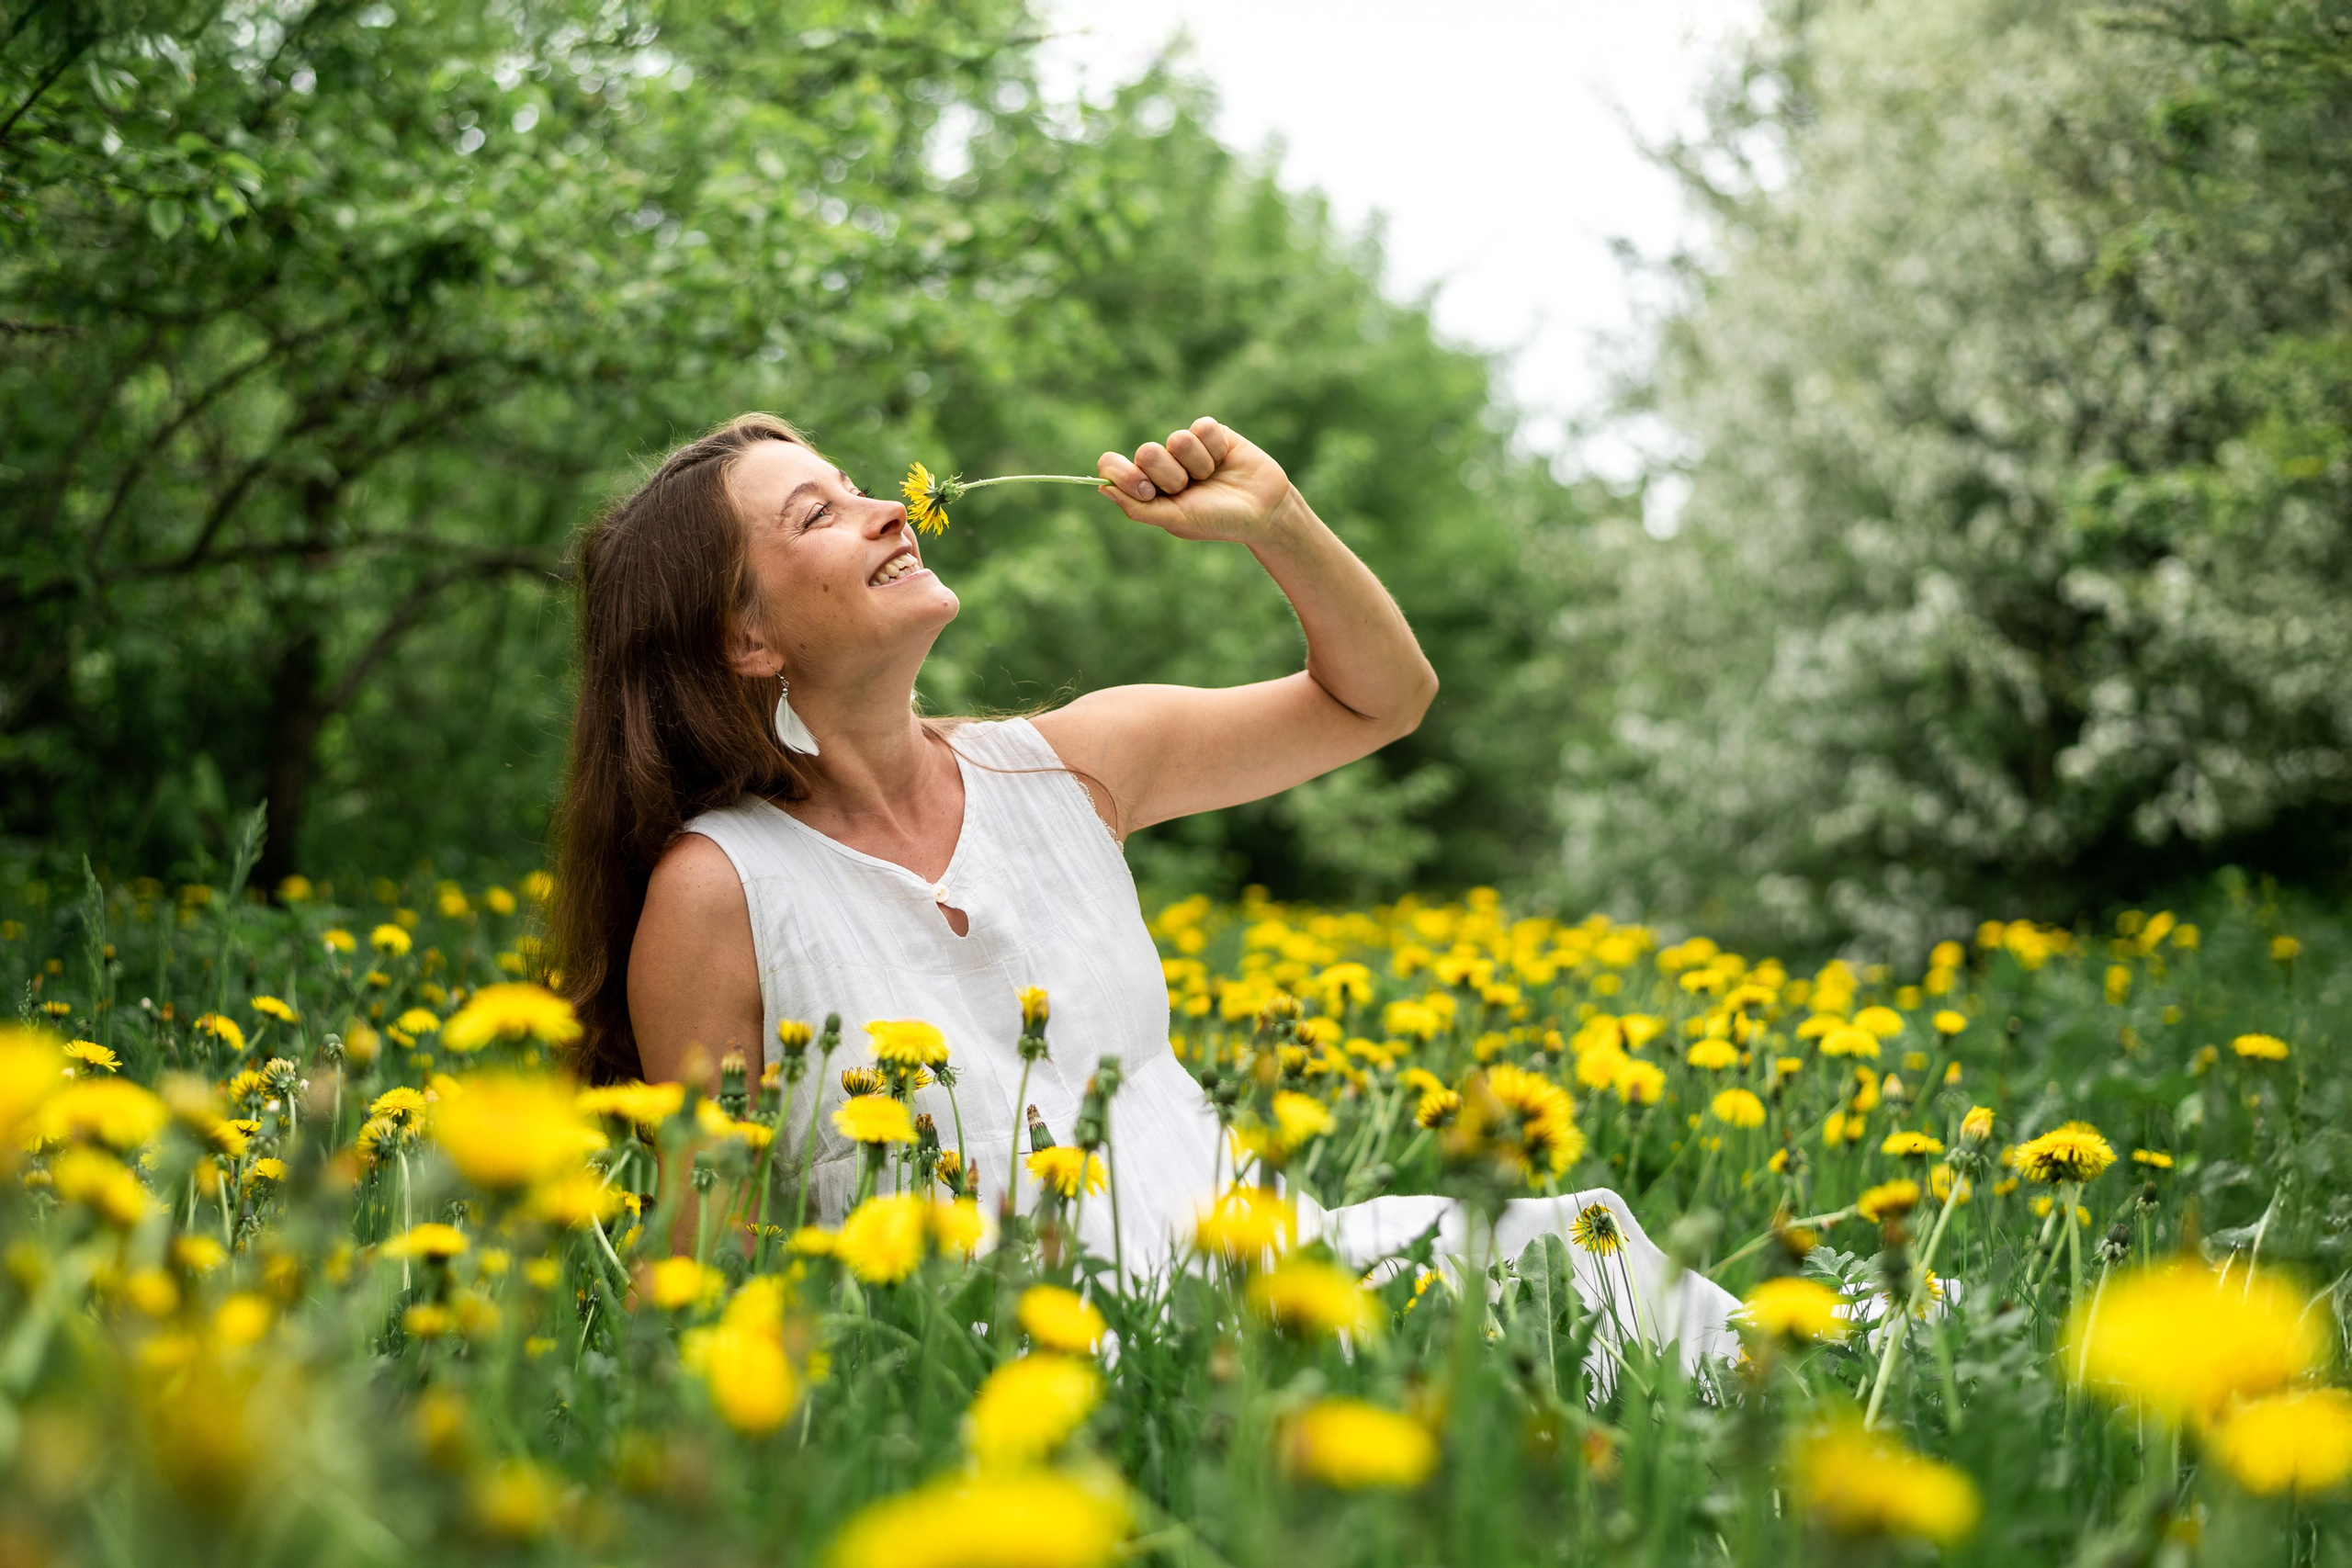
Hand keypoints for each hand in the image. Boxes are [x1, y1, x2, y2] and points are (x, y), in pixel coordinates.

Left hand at [1096, 418, 1296, 545]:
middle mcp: (1162, 465)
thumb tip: (1103, 488)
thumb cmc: (1217, 521)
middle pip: (1146, 452)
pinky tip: (1225, 459)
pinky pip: (1202, 427)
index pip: (1113, 466)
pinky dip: (1215, 448)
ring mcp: (1186, 448)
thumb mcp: (1176, 519)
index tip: (1148, 490)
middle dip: (1171, 475)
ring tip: (1212, 477)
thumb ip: (1137, 507)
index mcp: (1147, 487)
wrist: (1263, 512)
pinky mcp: (1211, 432)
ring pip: (1177, 439)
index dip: (1124, 473)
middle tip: (1190, 488)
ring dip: (1198, 464)